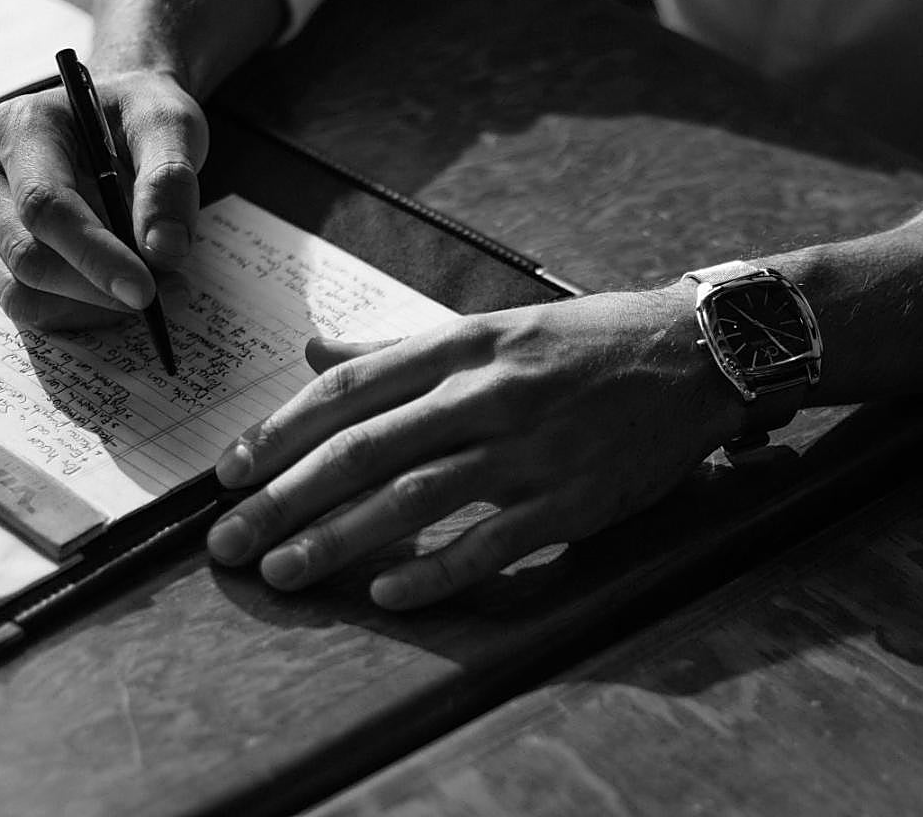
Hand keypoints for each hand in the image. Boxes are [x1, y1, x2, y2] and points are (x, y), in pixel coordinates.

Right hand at [0, 68, 207, 329]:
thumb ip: (170, 181)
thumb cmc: (141, 114)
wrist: (121, 114)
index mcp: (23, 128)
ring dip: (93, 307)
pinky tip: (124, 294)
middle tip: (171, 291)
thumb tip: (164, 250)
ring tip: (157, 289)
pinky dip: (83, 312)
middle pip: (28, 257)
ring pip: (23, 291)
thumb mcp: (171, 126)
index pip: (45, 206)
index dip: (96, 256)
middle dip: (101, 289)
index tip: (146, 291)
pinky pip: (31, 302)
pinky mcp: (1, 248)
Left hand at [207, 285, 745, 608]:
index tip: (232, 473)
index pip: (351, 389)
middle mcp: (490, 393)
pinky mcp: (572, 499)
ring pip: (415, 498)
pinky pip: (491, 543)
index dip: (281, 432)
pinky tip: (387, 596)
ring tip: (284, 570)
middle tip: (230, 541)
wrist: (691, 356)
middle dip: (286, 498)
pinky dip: (435, 573)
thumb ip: (400, 346)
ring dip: (339, 539)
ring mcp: (531, 448)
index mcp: (465, 345)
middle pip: (366, 449)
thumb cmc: (586, 343)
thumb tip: (315, 351)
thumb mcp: (492, 326)